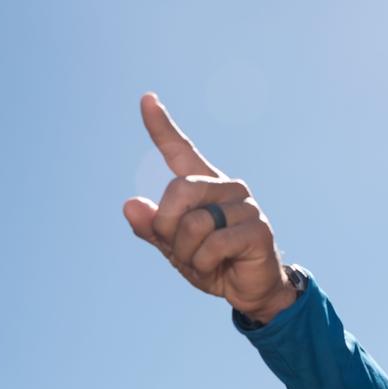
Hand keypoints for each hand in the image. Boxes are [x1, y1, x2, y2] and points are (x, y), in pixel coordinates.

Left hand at [124, 93, 296, 323]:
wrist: (247, 289)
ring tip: (204, 261)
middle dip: (168, 228)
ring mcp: (244, 205)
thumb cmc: (211, 262)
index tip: (146, 99)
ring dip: (187, 254)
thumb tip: (130, 205)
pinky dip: (204, 264)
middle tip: (181, 249)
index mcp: (203, 186)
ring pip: (193, 224)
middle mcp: (226, 187)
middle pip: (178, 192)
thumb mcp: (174, 247)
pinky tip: (218, 266)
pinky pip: (212, 245)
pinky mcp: (257, 228)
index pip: (179, 151)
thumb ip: (152, 228)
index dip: (161, 127)